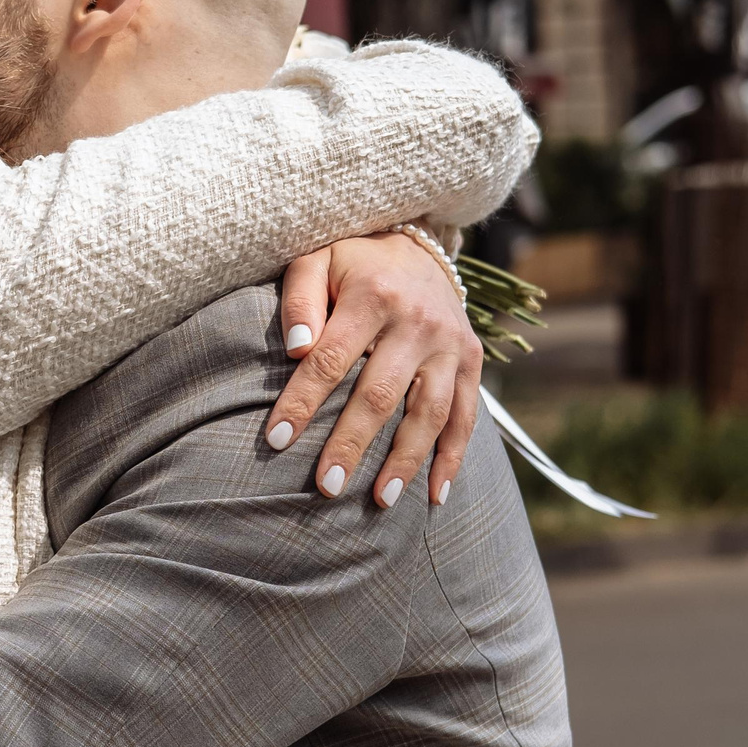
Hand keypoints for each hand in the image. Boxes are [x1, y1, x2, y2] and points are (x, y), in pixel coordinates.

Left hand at [265, 233, 482, 508]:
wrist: (418, 246)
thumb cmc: (352, 263)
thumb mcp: (317, 260)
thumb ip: (299, 299)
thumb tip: (296, 350)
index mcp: (374, 295)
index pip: (330, 359)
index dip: (302, 402)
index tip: (276, 440)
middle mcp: (418, 322)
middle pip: (380, 394)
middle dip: (352, 444)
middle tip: (325, 487)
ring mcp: (450, 344)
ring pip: (429, 412)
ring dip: (405, 461)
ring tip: (380, 500)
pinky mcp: (471, 359)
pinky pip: (467, 415)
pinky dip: (453, 458)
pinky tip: (435, 495)